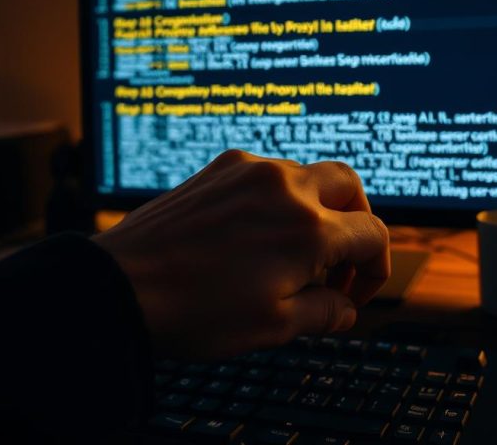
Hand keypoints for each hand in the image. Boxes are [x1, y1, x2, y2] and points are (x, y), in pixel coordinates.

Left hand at [92, 149, 389, 360]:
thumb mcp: (273, 327)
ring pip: (308, 176)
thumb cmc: (195, 311)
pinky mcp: (219, 169)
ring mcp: (249, 172)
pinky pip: (267, 173)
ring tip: (291, 254)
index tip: (355, 294)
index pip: (373, 235)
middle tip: (338, 261)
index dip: (376, 270)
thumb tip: (346, 307)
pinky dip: (277, 199)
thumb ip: (325, 313)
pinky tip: (254, 234)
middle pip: (351, 186)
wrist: (120, 286)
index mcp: (308, 229)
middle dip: (355, 222)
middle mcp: (286, 188)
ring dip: (315, 209)